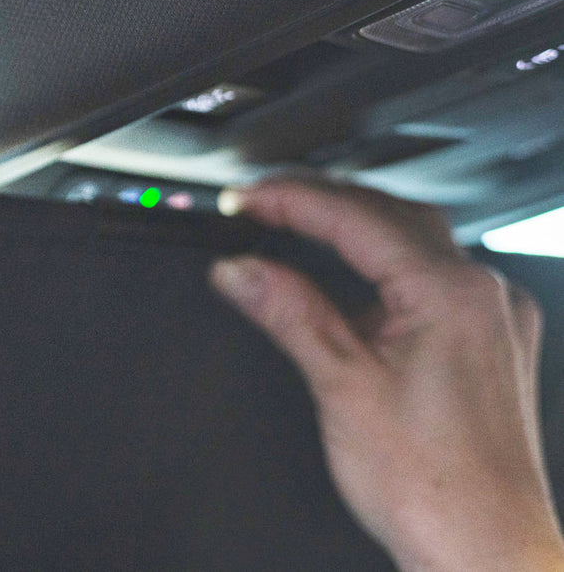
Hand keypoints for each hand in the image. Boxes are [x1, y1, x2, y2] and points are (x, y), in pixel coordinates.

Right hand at [210, 179, 563, 571]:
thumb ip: (289, 312)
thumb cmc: (435, 487)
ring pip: (418, 244)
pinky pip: (436, 280)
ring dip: (356, 229)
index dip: (291, 201)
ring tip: (296, 229)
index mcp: (451, 294)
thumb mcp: (341, 385)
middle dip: (323, 202)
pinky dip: (387, 266)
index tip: (244, 200)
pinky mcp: (493, 347)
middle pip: (392, 216)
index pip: (356, 218)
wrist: (487, 552)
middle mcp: (485, 297)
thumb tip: (241, 270)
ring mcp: (495, 321)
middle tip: (260, 203)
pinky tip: (355, 283)